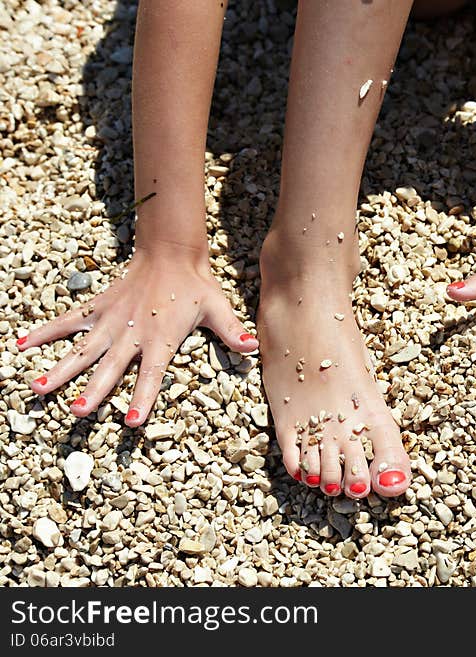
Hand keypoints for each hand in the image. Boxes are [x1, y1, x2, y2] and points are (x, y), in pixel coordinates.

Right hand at [15, 249, 257, 425]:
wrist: (171, 253)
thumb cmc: (197, 286)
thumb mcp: (218, 309)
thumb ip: (232, 331)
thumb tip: (253, 347)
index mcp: (161, 339)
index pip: (152, 375)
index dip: (143, 398)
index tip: (132, 422)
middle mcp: (132, 333)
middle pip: (111, 367)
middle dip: (95, 390)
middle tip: (78, 412)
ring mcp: (111, 320)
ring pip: (83, 348)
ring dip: (61, 368)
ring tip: (38, 388)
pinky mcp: (98, 308)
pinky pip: (67, 321)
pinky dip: (44, 332)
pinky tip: (20, 346)